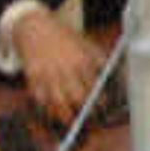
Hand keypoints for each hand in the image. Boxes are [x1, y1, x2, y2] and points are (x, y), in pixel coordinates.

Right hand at [14, 11, 115, 127]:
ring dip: (65, 116)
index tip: (104, 108)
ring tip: (72, 123)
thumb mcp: (88, 45)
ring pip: (58, 102)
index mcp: (82, 61)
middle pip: (77, 97)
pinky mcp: (33, 78)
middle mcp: (65, 69)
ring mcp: (47, 75)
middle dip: (86, 111)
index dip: (101, 101)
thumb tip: (116, 80)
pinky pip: (39, 99)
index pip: (95, 87)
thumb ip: (101, 62)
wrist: (35, 28)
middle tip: (91, 118)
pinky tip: (53, 114)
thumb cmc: (66, 39)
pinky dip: (46, 109)